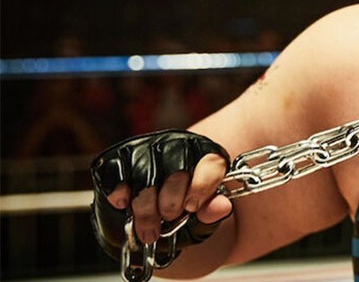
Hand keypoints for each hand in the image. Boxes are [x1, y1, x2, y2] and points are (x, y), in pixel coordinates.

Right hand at [90, 130, 231, 260]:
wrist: (142, 209)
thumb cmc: (178, 209)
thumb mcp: (200, 214)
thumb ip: (212, 211)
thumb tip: (223, 206)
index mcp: (206, 153)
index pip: (211, 162)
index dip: (202, 187)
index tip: (192, 208)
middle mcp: (177, 143)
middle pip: (177, 171)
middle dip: (170, 205)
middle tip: (167, 222)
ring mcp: (146, 146)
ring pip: (146, 178)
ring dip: (146, 211)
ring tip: (148, 232)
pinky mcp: (118, 155)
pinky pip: (117, 176)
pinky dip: (120, 196)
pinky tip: (125, 206)